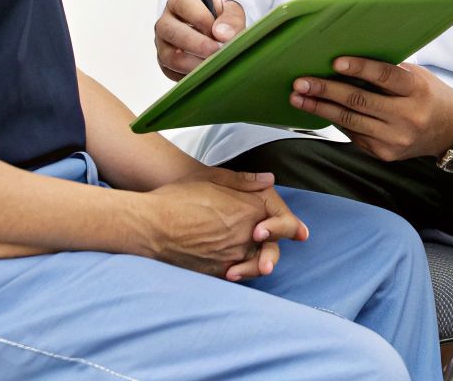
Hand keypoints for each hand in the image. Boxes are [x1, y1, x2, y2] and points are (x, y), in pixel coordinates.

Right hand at [140, 170, 305, 281]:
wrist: (150, 225)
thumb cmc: (178, 197)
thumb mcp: (213, 178)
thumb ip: (245, 181)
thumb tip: (268, 181)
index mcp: (250, 209)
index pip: (284, 221)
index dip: (294, 227)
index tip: (301, 233)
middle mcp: (246, 234)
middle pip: (272, 247)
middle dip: (274, 248)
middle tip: (274, 253)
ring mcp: (232, 255)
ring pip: (255, 262)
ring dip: (257, 263)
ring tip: (257, 266)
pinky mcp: (217, 271)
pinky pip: (236, 274)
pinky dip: (238, 271)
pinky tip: (232, 269)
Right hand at [155, 0, 247, 80]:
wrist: (213, 32)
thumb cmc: (219, 18)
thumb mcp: (230, 10)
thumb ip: (231, 18)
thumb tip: (223, 35)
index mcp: (179, 1)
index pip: (183, 4)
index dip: (202, 18)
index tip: (219, 32)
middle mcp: (166, 22)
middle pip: (173, 32)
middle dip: (198, 44)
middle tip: (217, 52)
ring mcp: (162, 44)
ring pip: (170, 57)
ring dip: (194, 64)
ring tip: (215, 65)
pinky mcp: (165, 64)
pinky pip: (173, 73)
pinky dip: (191, 76)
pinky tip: (208, 74)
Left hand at [290, 58, 452, 161]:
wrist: (450, 131)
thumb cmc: (429, 95)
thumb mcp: (416, 76)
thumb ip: (387, 72)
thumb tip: (345, 62)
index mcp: (417, 91)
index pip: (385, 77)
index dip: (359, 69)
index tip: (335, 62)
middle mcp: (407, 117)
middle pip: (360, 102)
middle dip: (326, 91)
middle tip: (301, 83)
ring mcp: (395, 139)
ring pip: (350, 121)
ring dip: (320, 109)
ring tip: (298, 98)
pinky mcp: (385, 154)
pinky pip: (354, 135)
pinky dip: (336, 122)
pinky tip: (320, 111)